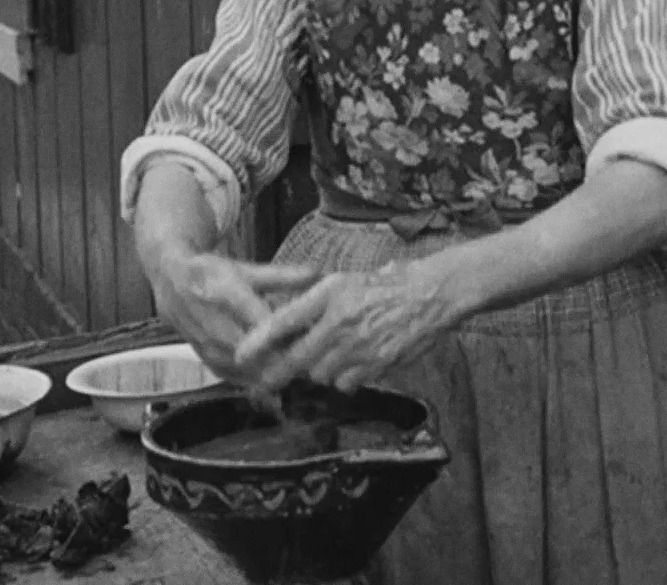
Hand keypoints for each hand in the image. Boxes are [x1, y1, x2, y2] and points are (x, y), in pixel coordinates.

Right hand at [147, 251, 322, 383]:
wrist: (171, 284)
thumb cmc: (214, 274)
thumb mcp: (247, 269)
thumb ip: (283, 276)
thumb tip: (320, 274)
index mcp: (228, 294)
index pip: (263, 322)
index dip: (289, 336)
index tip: (314, 343)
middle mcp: (216, 324)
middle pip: (257, 353)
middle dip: (286, 362)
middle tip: (314, 365)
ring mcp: (208, 345)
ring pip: (247, 370)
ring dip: (273, 375)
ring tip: (300, 375)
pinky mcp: (205, 359)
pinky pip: (234, 378)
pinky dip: (255, 382)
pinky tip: (275, 384)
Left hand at [232, 262, 457, 393]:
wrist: (427, 295)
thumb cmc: (382, 287)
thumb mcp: (341, 283)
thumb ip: (310, 302)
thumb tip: (280, 323)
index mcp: (328, 295)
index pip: (284, 321)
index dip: (258, 341)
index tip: (240, 356)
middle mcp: (339, 321)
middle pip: (297, 359)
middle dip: (279, 373)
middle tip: (267, 381)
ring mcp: (358, 346)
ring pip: (321, 375)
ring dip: (318, 372)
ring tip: (326, 359)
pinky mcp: (375, 365)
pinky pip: (346, 383)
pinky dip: (343, 379)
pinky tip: (351, 364)